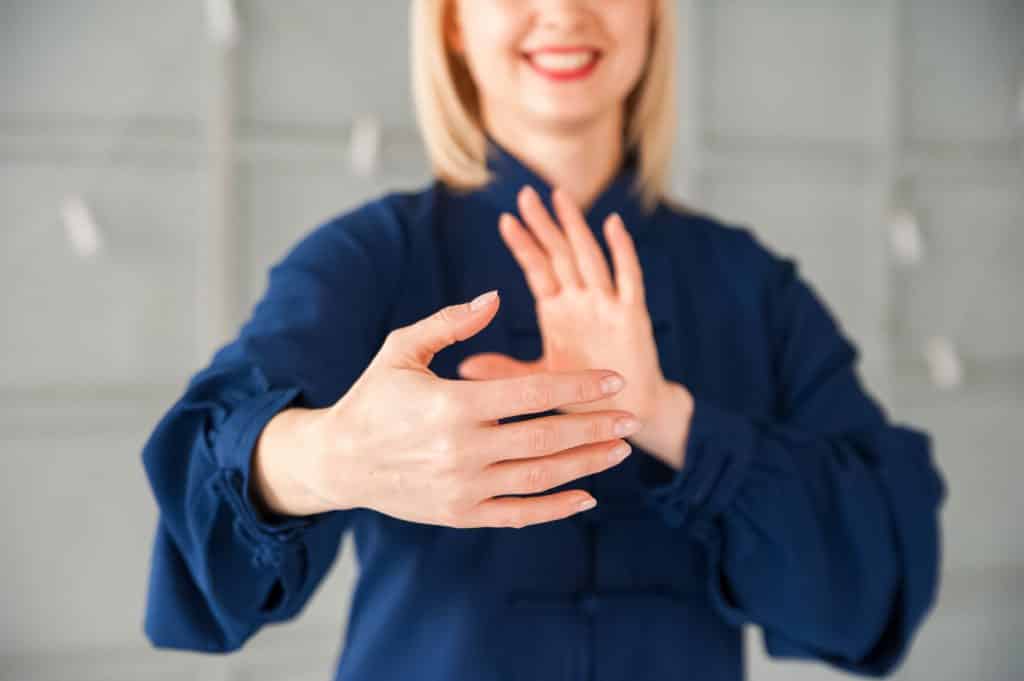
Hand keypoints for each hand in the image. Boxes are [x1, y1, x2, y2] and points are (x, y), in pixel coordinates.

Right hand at [251, 290, 642, 527]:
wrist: (338, 461)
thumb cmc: (372, 397)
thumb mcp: (401, 349)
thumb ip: (450, 323)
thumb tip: (494, 298)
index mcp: (451, 405)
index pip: (532, 394)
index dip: (578, 386)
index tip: (614, 379)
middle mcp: (461, 450)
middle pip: (546, 439)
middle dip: (595, 427)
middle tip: (631, 415)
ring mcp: (462, 488)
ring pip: (540, 478)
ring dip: (586, 464)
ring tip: (621, 449)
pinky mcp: (460, 514)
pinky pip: (519, 515)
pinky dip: (556, 508)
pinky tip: (587, 495)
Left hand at [458, 185, 673, 430]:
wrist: (626, 416)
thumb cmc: (585, 394)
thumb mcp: (541, 378)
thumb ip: (506, 369)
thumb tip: (463, 367)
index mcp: (559, 312)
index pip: (538, 269)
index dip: (524, 245)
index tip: (505, 220)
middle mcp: (582, 301)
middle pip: (560, 254)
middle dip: (544, 224)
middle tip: (526, 193)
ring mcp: (607, 305)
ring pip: (588, 257)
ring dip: (575, 227)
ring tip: (560, 197)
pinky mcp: (631, 316)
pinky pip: (627, 278)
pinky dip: (622, 251)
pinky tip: (612, 225)